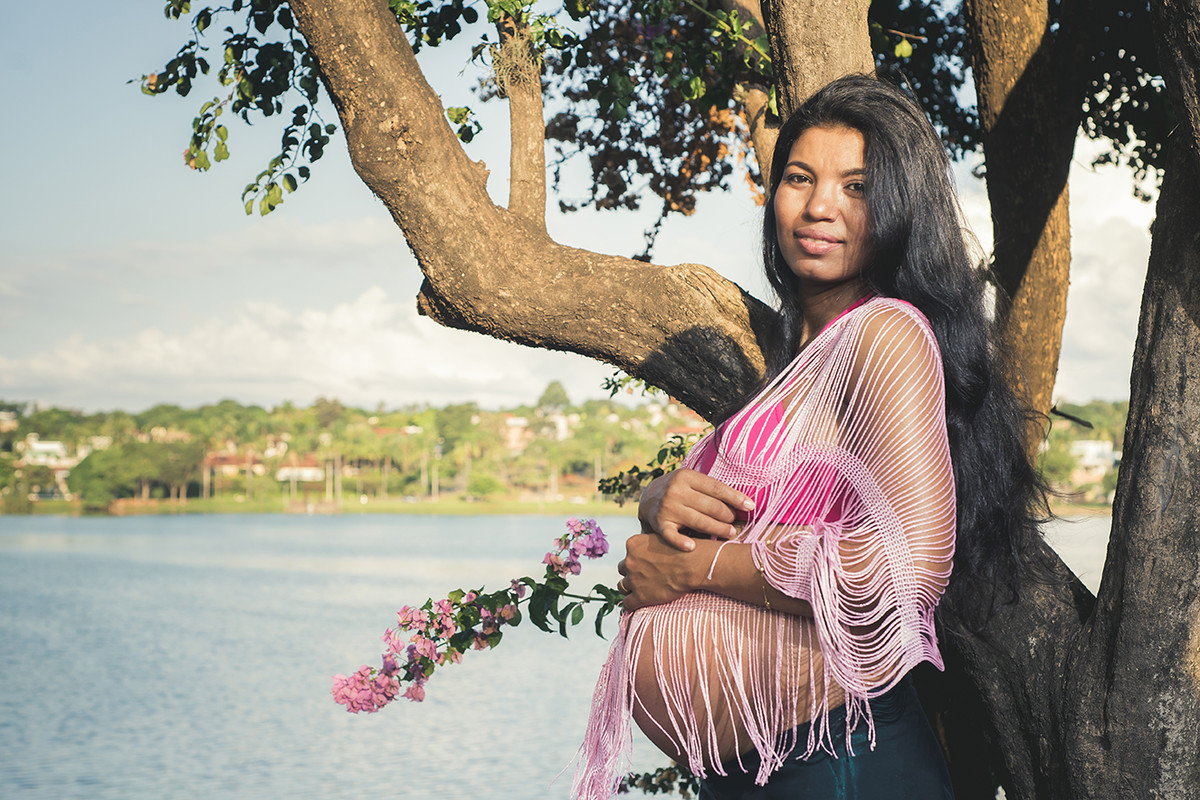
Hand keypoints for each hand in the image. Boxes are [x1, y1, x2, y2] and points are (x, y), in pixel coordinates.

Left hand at [617, 533, 713, 610]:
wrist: (693, 565)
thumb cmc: (684, 549)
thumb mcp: (662, 537)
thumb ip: (649, 544)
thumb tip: (649, 552)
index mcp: (632, 544)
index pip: (628, 555)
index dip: (637, 561)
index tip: (647, 565)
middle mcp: (629, 561)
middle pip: (623, 569)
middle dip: (632, 573)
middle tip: (645, 577)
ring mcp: (633, 579)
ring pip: (622, 586)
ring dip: (631, 588)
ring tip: (643, 590)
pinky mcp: (640, 596)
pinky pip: (627, 603)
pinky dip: (632, 604)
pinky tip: (639, 604)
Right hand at [638, 469, 753, 551]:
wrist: (647, 498)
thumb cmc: (679, 491)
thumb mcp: (691, 482)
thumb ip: (712, 490)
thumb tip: (745, 502)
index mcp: (686, 476)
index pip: (717, 488)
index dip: (735, 498)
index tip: (750, 506)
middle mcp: (676, 491)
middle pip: (711, 506)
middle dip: (728, 516)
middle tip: (736, 522)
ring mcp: (667, 508)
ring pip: (699, 522)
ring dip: (718, 529)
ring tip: (730, 533)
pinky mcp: (659, 524)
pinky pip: (672, 536)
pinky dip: (681, 542)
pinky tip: (692, 547)